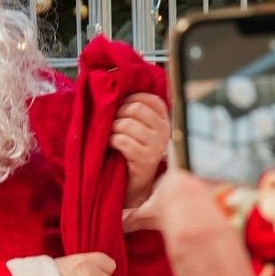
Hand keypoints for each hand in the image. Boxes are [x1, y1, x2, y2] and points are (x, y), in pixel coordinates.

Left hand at [112, 93, 169, 209]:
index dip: (131, 98)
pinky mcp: (145, 159)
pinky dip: (112, 142)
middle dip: (118, 114)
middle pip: (136, 109)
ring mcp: (156, 146)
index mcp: (164, 121)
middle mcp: (164, 132)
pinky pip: (122, 141)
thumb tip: (117, 90)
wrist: (135, 186)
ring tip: (110, 136)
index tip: (120, 106)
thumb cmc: (131, 154)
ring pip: (127, 124)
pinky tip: (111, 147)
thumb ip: (135, 112)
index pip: (150, 99)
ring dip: (112, 129)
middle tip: (111, 124)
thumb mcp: (139, 130)